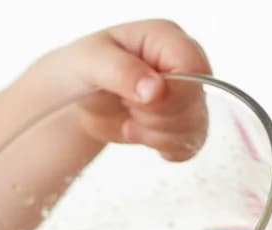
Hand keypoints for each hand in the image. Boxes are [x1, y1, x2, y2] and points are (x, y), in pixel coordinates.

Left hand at [20, 19, 211, 160]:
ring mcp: (184, 94)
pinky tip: (139, 136)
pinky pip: (191, 144)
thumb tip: (156, 90)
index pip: (192, 67)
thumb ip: (121, 71)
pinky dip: (166, 149)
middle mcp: (182, 63)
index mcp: (165, 39)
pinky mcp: (180, 121)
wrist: (76, 99)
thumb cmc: (83, 70)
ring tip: (128, 123)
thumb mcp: (90, 63)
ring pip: (195, 126)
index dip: (168, 94)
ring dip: (156, 136)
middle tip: (125, 107)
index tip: (134, 102)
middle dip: (154, 118)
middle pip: (194, 101)